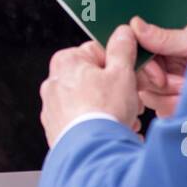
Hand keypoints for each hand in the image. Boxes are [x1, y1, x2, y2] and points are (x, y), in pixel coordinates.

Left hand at [40, 25, 142, 146]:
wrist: (92, 153)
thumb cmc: (104, 112)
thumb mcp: (121, 72)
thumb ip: (122, 49)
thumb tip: (123, 33)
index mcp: (66, 62)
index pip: (98, 52)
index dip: (121, 64)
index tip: (132, 75)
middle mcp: (53, 84)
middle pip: (95, 79)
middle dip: (118, 91)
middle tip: (133, 101)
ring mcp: (53, 110)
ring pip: (90, 103)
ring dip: (111, 110)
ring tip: (125, 121)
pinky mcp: (57, 131)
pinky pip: (83, 123)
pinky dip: (99, 126)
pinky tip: (114, 133)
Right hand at [131, 15, 186, 117]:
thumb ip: (167, 38)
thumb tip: (136, 26)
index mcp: (172, 38)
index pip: (141, 49)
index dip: (146, 65)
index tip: (160, 77)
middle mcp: (168, 59)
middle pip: (140, 75)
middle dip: (162, 84)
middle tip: (183, 86)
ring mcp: (171, 82)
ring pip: (149, 95)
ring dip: (171, 98)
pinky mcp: (175, 102)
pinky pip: (161, 110)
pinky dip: (175, 110)